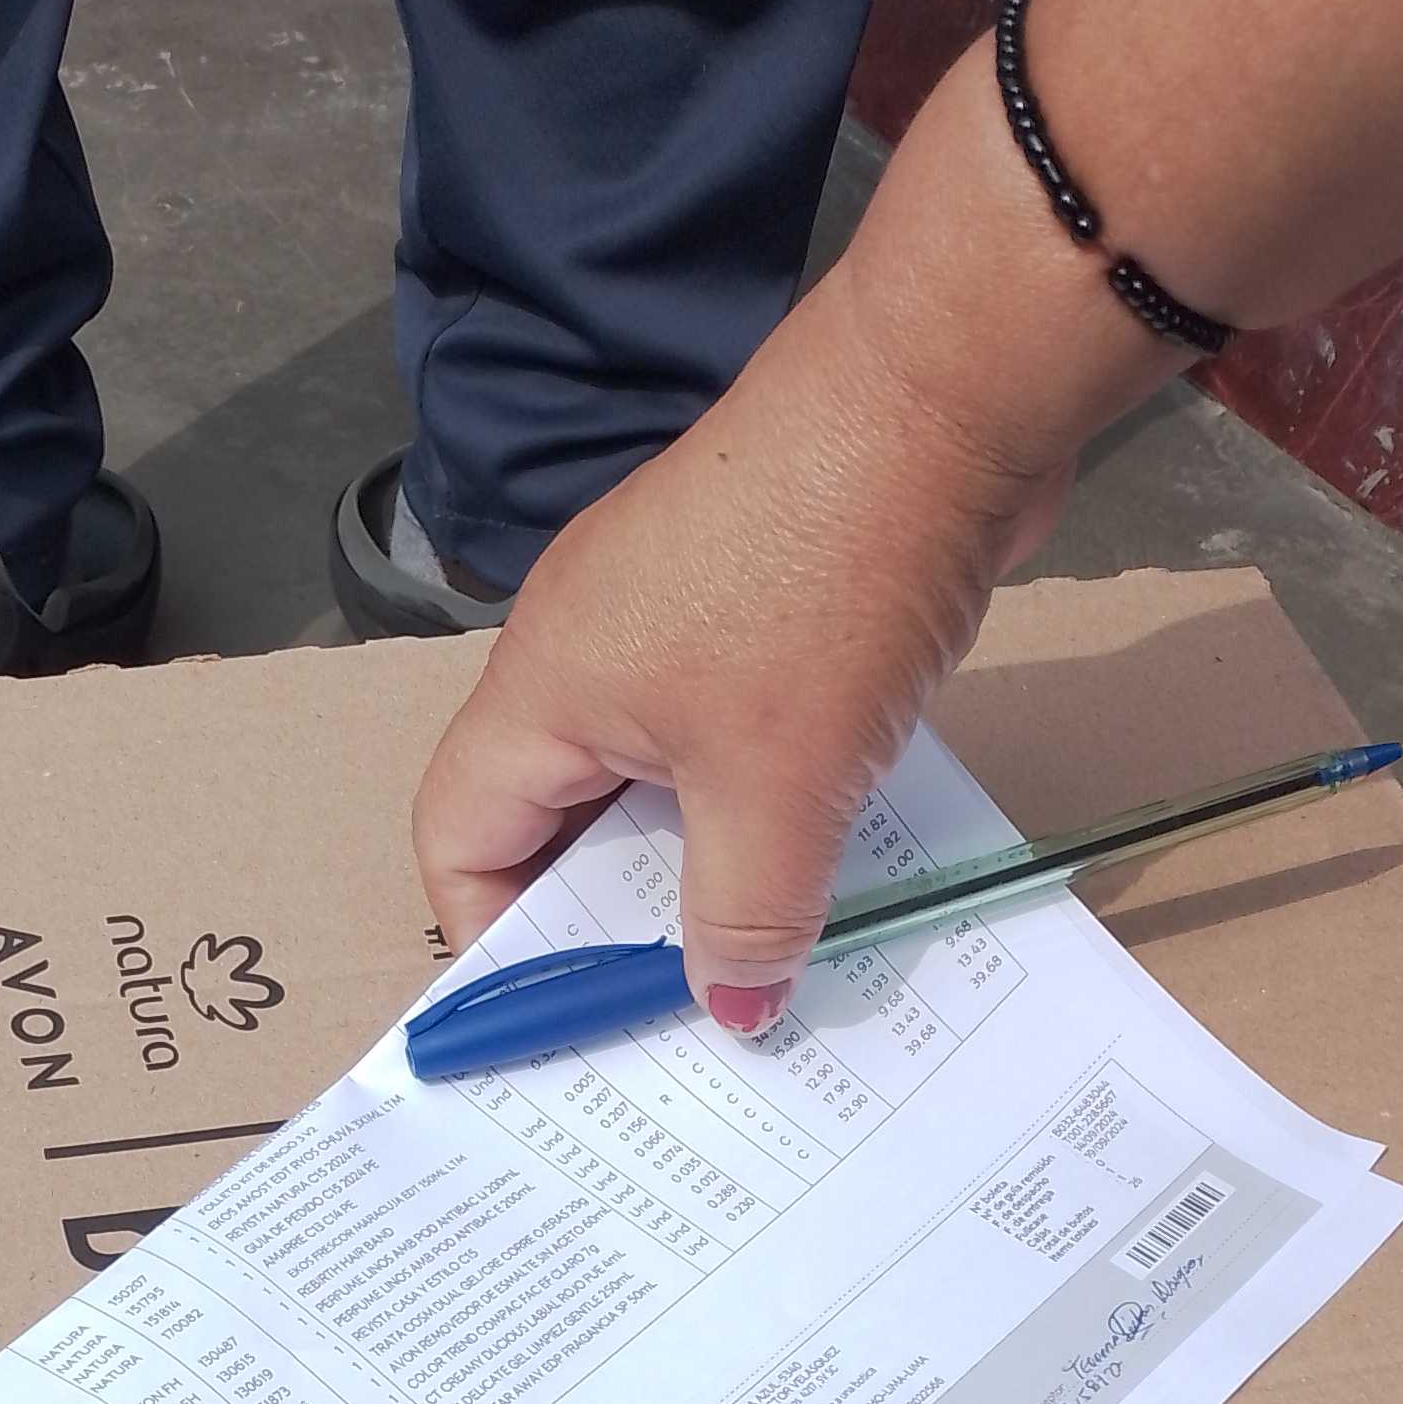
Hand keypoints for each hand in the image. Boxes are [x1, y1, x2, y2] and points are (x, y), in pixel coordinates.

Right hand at [412, 282, 1073, 1029]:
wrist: (943, 388)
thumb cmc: (825, 576)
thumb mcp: (778, 787)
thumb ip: (743, 915)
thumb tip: (730, 1009)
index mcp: (543, 687)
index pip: (459, 836)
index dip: (493, 937)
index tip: (566, 1015)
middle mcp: (584, 646)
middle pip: (552, 815)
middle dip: (606, 919)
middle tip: (672, 1010)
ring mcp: (669, 613)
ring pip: (650, 777)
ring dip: (696, 866)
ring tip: (754, 952)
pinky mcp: (752, 593)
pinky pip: (727, 731)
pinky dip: (758, 804)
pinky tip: (821, 856)